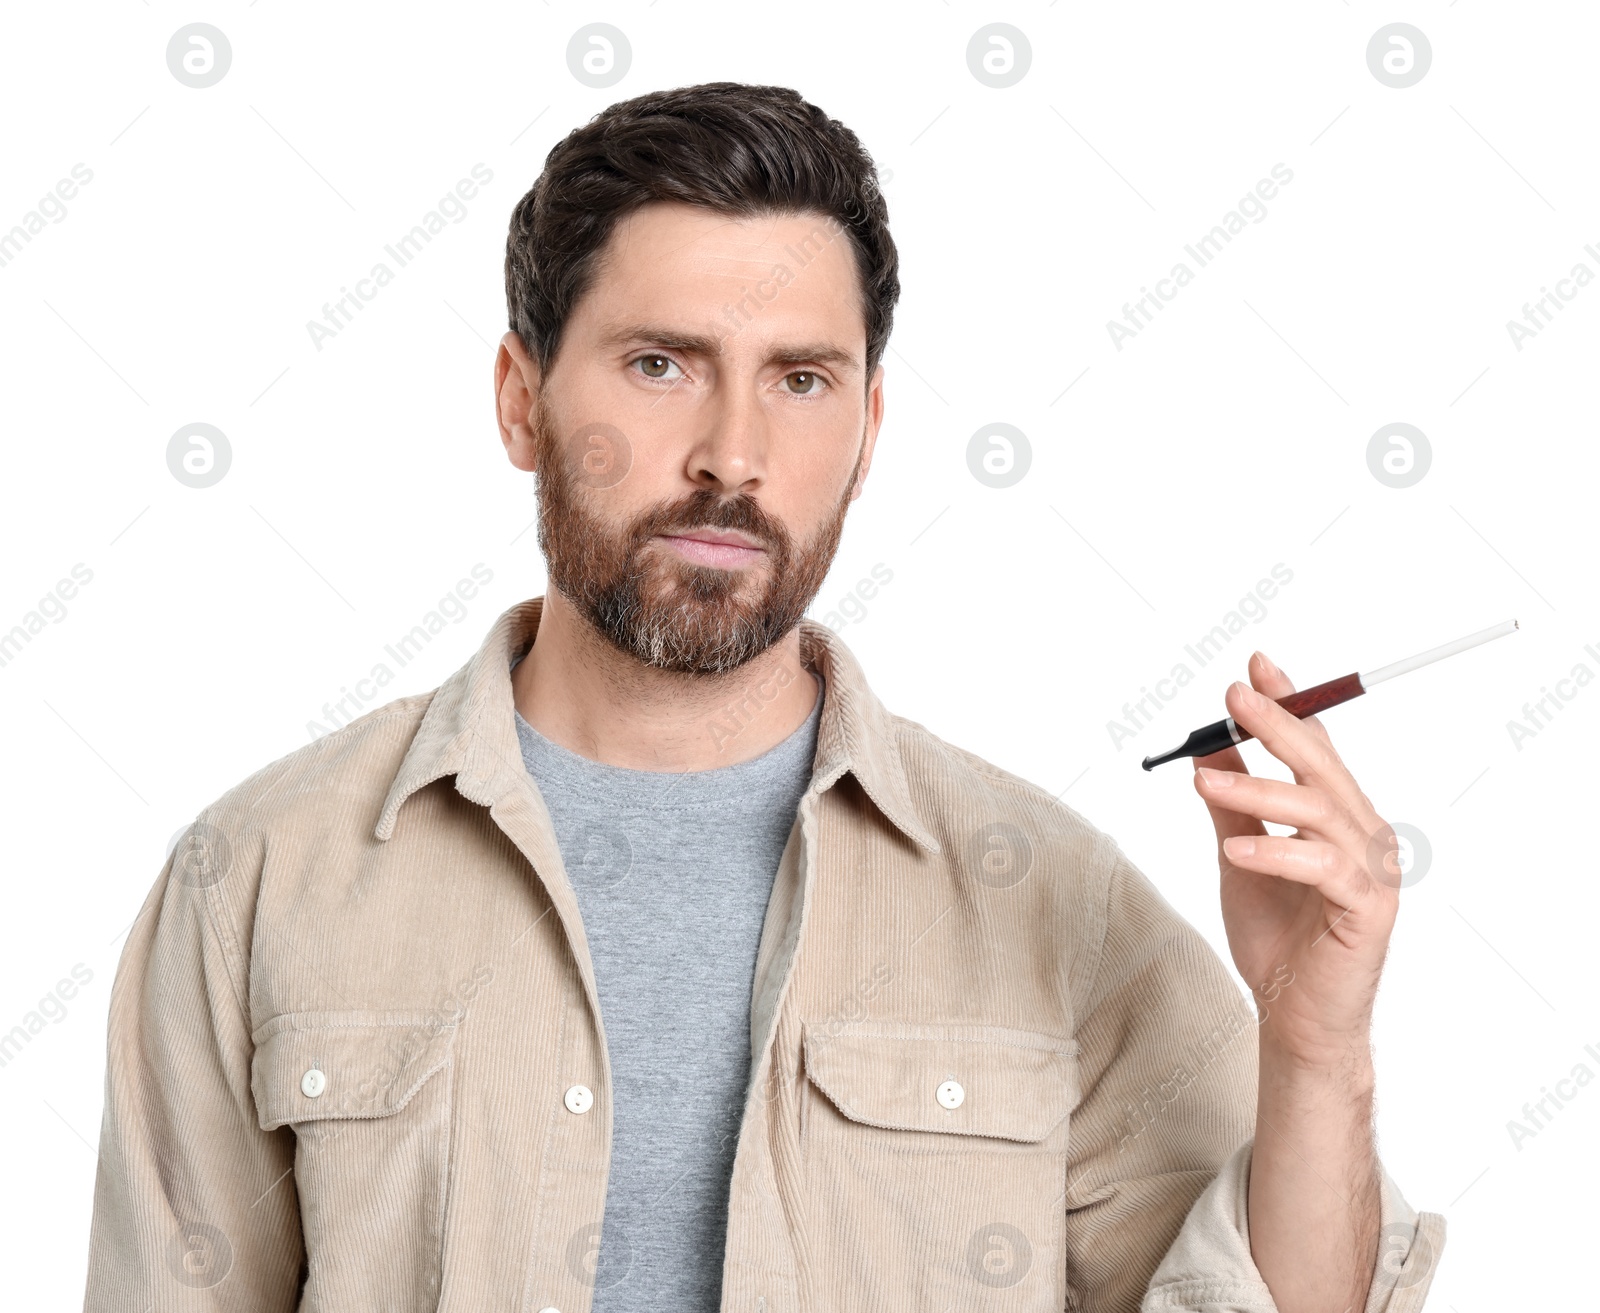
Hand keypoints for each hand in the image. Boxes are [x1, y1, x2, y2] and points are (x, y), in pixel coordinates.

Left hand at [1192, 650, 1401, 1066]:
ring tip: (1202, 782)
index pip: (1315, 748)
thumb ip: (1230, 805)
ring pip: (1317, 813)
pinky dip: (1277, 855)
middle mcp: (1363, 834)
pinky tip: (1236, 851)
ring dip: (1258, 791)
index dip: (1289, 704)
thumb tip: (1207, 749)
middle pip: (1321, 767)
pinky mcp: (1368, 911)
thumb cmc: (1275, 938)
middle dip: (1276, 726)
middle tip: (1233, 697)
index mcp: (1337, 817)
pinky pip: (1323, 869)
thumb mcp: (1238, 855)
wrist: (1292, 1017)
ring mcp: (1372, 871)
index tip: (1256, 666)